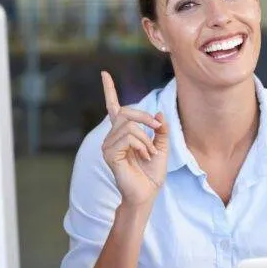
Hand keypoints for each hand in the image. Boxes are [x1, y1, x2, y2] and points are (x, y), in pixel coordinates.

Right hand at [101, 71, 168, 205]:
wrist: (146, 194)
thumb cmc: (152, 174)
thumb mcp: (162, 147)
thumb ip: (160, 130)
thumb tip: (158, 114)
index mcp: (123, 134)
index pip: (113, 108)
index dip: (109, 90)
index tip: (104, 74)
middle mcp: (112, 137)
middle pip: (126, 112)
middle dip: (145, 116)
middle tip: (157, 128)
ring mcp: (108, 145)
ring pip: (129, 125)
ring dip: (145, 137)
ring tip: (149, 153)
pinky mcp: (109, 153)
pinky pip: (127, 137)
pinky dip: (141, 144)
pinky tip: (143, 156)